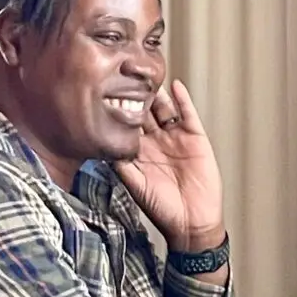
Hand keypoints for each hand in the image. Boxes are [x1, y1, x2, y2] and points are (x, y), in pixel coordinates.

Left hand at [113, 80, 224, 251]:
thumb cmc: (162, 208)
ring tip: (147, 75)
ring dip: (156, 93)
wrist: (191, 222)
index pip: (126, 124)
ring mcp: (176, 137)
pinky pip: (188, 114)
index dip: (117, 109)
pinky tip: (175, 86)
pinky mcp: (195, 138)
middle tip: (124, 74)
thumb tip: (101, 145)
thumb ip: (120, 164)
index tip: (105, 91)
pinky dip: (182, 100)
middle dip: (135, 95)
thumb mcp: (135, 185)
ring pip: (164, 109)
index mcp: (139, 152)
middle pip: (144, 111)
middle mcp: (156, 141)